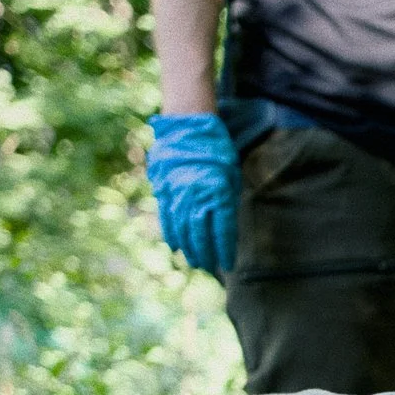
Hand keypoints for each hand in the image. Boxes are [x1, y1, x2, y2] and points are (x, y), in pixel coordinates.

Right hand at [145, 113, 240, 276]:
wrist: (188, 128)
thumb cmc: (216, 152)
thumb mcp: (230, 176)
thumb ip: (227, 203)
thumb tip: (224, 230)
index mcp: (219, 192)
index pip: (223, 230)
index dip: (225, 250)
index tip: (228, 265)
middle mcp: (197, 195)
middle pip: (200, 234)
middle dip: (205, 253)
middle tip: (208, 267)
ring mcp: (178, 193)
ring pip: (182, 228)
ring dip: (188, 248)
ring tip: (194, 261)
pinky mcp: (164, 189)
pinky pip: (166, 216)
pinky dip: (171, 233)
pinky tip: (175, 246)